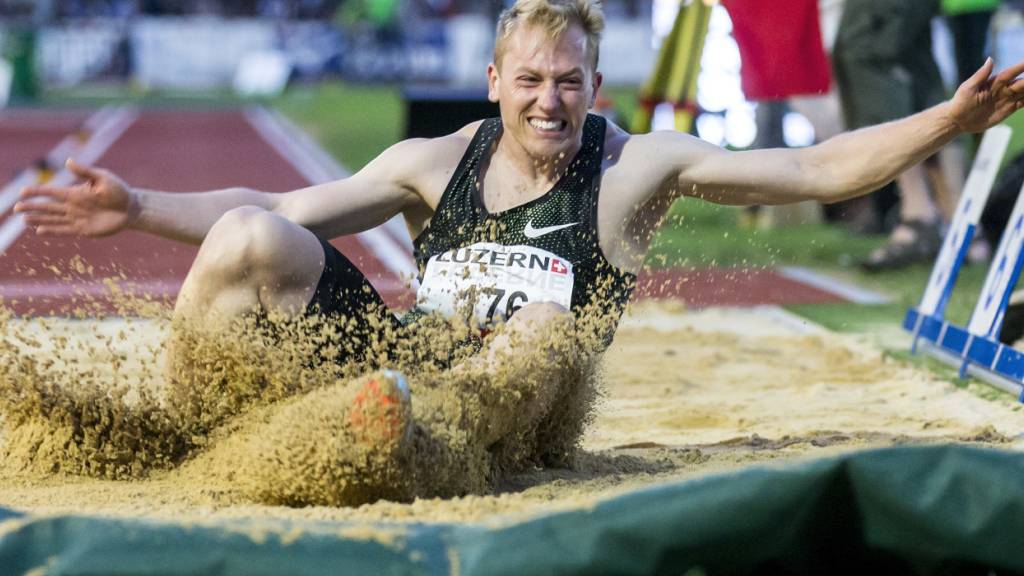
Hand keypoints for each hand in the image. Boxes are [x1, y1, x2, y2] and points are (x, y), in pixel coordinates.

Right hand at [13, 159, 136, 236]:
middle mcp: (72, 206)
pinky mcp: (84, 230)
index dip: (37, 192)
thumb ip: (85, 172)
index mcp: (75, 192)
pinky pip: (65, 231)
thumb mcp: (103, 178)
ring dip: (38, 220)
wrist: (131, 208)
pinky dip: (53, 231)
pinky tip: (40, 231)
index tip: (22, 192)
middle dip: (32, 207)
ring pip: (53, 219)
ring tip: (24, 221)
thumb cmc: (118, 191)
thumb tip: (68, 161)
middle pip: (47, 207)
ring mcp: (77, 218)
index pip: (51, 192)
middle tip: (16, 209)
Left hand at [949, 57, 1023, 133]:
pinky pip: (1023, 103)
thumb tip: (990, 59)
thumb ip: (980, 75)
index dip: (1022, 67)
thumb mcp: (968, 88)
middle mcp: (1003, 89)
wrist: (958, 120)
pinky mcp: (1008, 109)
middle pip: (1022, 82)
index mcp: (994, 82)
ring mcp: (1006, 99)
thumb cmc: (960, 102)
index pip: (1012, 72)